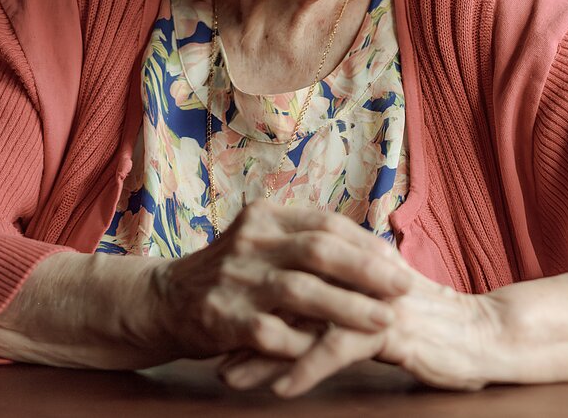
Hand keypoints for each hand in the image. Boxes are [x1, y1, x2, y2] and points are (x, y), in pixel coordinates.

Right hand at [153, 203, 412, 360]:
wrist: (163, 300)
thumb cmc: (230, 274)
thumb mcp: (262, 242)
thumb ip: (305, 242)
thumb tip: (375, 253)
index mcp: (264, 216)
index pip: (326, 222)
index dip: (365, 243)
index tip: (397, 260)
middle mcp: (250, 242)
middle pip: (319, 250)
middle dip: (368, 270)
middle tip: (404, 287)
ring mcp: (234, 280)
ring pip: (301, 291)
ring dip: (348, 307)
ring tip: (384, 320)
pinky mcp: (222, 318)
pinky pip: (273, 333)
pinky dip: (305, 343)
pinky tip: (331, 351)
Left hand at [221, 262, 567, 396]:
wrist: (487, 335)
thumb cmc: (429, 324)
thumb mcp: (375, 306)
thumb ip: (339, 297)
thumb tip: (295, 304)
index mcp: (350, 261)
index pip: (286, 271)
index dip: (247, 294)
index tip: (211, 316)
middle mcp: (356, 274)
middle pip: (282, 293)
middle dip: (240, 321)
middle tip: (202, 345)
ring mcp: (371, 298)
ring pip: (302, 320)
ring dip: (260, 351)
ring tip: (226, 376)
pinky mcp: (390, 328)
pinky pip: (337, 348)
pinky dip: (305, 368)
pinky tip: (279, 389)